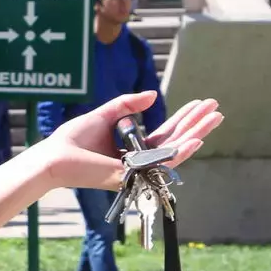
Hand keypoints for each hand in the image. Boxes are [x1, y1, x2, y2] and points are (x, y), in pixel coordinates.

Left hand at [39, 93, 222, 192]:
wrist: (54, 156)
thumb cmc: (72, 139)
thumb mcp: (104, 115)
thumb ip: (127, 105)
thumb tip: (152, 95)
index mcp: (133, 147)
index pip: (165, 133)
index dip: (183, 118)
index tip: (200, 103)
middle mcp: (139, 159)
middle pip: (174, 140)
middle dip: (196, 124)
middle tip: (217, 108)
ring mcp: (138, 169)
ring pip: (174, 151)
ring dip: (196, 134)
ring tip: (215, 118)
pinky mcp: (132, 175)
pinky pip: (160, 164)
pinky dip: (180, 152)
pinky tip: (196, 140)